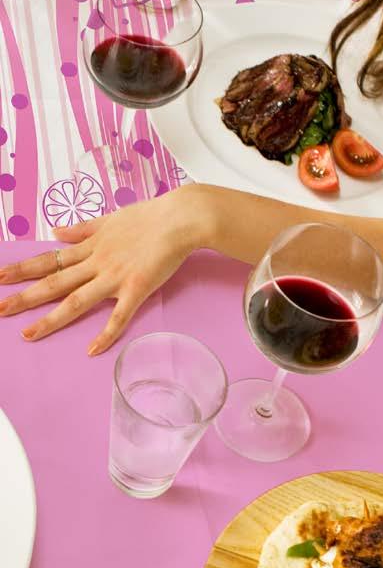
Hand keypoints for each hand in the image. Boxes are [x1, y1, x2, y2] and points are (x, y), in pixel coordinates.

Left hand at [0, 188, 202, 354]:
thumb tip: (56, 233)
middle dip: (24, 296)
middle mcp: (97, 262)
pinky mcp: (137, 288)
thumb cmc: (150, 216)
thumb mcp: (109, 219)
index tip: (0, 276)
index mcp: (91, 246)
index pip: (50, 260)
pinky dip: (105, 334)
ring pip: (77, 301)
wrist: (180, 219)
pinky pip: (118, 316)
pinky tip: (91, 350)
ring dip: (51, 318)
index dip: (22, 269)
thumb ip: (82, 229)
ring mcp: (115, 277)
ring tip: (28, 334)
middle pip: (54, 282)